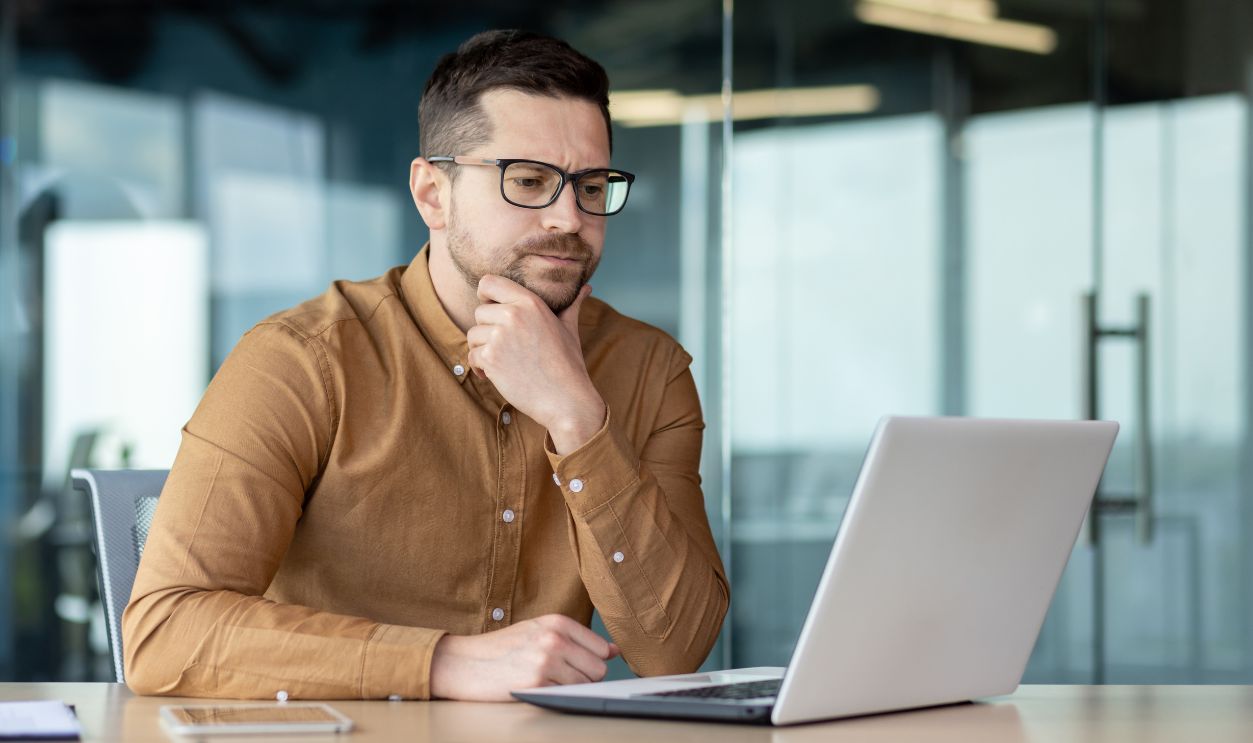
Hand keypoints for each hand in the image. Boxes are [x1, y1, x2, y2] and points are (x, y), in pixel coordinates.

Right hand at [429, 614, 620, 700]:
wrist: (463, 663)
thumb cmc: (501, 649)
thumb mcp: (538, 632)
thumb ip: (576, 639)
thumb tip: (614, 650)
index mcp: (557, 622)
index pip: (601, 648)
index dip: (594, 662)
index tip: (581, 667)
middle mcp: (554, 638)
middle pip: (599, 669)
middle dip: (585, 678)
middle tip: (560, 678)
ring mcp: (546, 660)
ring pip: (586, 684)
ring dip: (571, 689)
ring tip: (547, 682)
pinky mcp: (537, 682)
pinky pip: (567, 695)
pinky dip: (557, 697)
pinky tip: (538, 689)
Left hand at [467, 276, 604, 452]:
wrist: (566, 399)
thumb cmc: (568, 364)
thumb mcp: (569, 329)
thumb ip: (571, 305)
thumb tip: (587, 288)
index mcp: (530, 302)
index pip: (488, 282)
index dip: (485, 295)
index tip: (492, 308)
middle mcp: (513, 314)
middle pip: (479, 312)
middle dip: (488, 330)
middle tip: (507, 347)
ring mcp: (499, 336)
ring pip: (473, 335)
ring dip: (483, 350)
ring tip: (505, 362)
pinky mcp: (490, 358)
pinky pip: (472, 356)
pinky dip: (480, 368)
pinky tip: (498, 375)